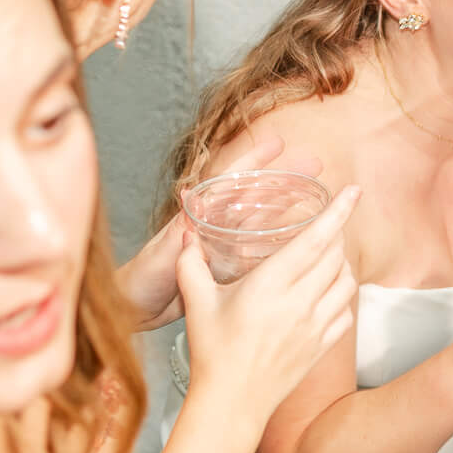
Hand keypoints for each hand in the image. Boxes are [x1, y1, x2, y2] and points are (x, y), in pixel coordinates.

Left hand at [121, 135, 321, 329]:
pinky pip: (261, 251)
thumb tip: (194, 201)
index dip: (253, 159)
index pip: (230, 179)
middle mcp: (215, 226)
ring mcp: (224, 246)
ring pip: (263, 221)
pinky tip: (303, 243)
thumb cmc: (141, 279)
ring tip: (318, 199)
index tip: (278, 143)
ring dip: (289, 208)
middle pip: (256, 196)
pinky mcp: (228, 268)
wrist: (134, 309)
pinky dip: (282, 244)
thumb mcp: (161, 253)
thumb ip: (178, 231)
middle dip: (285, 178)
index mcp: (199, 215)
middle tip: (316, 165)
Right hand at [177, 185, 358, 429]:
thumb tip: (188, 236)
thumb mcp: (197, 303)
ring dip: (342, 264)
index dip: (338, 212)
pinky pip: (347, 312)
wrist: (231, 403)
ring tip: (328, 257)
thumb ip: (191, 265)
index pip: (315, 239)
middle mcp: (300, 302)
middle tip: (326, 224)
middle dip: (336, 234)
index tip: (354, 191)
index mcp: (270, 285)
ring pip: (347, 282)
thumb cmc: (212, 352)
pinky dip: (344, 296)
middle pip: (336, 255)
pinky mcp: (323, 346)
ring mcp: (315, 326)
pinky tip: (329, 292)